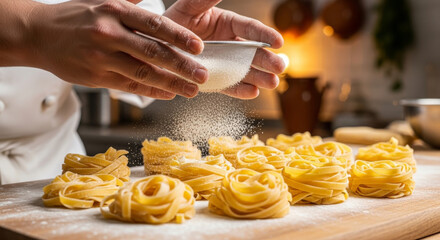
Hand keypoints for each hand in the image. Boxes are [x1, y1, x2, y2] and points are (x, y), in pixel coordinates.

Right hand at [22, 0, 209, 98]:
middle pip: (153, 51)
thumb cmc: (76, 17)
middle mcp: (109, 33)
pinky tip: (168, 93)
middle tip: (202, 75)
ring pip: (143, 72)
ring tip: (191, 90)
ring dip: (171, 83)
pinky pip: (129, 85)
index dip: (179, 36)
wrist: (38, 34)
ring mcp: (101, 57)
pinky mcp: (95, 76)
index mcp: (115, 11)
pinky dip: (151, 90)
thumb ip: (133, 3)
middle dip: (182, 65)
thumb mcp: (103, 1)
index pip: (154, 24)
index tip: (199, 47)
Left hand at [164, 0, 284, 98]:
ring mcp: (224, 63)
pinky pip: (228, 85)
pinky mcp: (215, 79)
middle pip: (252, 52)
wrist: (158, 46)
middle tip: (281, 67)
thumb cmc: (173, 23)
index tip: (278, 42)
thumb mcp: (189, 8)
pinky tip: (252, 92)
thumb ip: (206, 0)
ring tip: (272, 83)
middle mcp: (230, 44)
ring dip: (260, 77)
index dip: (265, 35)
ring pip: (245, 71)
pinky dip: (240, 90)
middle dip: (268, 60)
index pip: (250, 28)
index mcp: (228, 23)